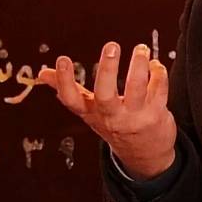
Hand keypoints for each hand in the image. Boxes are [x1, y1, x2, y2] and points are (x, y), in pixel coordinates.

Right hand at [38, 42, 176, 179]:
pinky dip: (158, 73)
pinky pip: (159, 90)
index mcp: (92, 113)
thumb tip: (42, 73)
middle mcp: (112, 117)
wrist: (145, 155)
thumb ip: (69, 90)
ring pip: (137, 90)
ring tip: (140, 48)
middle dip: (108, 70)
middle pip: (105, 95)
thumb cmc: (114, 124)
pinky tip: (155, 64)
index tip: (62, 59)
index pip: (73, 100)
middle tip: (111, 45)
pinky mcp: (156, 115)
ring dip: (139, 66)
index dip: (65, 81)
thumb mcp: (89, 111)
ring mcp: (134, 118)